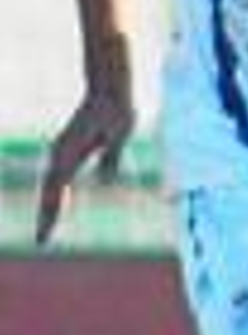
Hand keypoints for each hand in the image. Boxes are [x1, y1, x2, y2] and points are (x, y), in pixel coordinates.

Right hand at [34, 88, 135, 244]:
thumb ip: (111, 156)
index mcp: (68, 153)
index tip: (47, 231)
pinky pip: (61, 179)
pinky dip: (58, 195)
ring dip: (50, 207)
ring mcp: (62, 153)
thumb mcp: (118, 134)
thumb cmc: (116, 112)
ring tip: (46, 231)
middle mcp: (59, 154)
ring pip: (52, 186)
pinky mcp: (69, 152)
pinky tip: (58, 207)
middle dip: (47, 216)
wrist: (109, 92)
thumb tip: (105, 180)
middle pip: (50, 192)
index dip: (51, 212)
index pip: (57, 190)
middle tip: (43, 241)